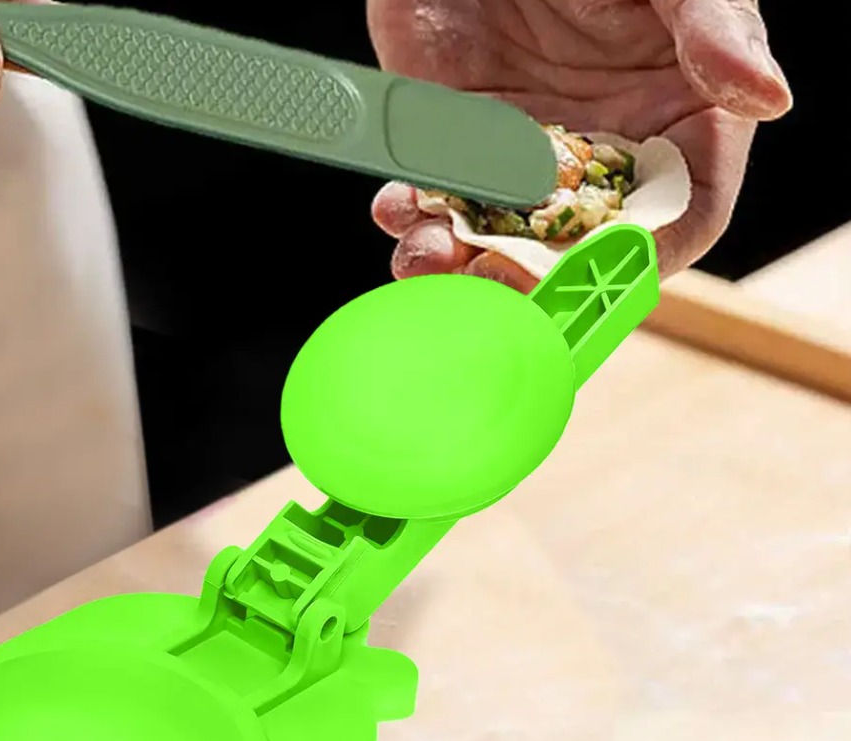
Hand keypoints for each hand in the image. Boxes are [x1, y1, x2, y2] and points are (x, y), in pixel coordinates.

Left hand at [367, 0, 791, 289]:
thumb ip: (716, 31)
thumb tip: (770, 97)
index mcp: (677, 125)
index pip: (675, 221)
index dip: (635, 260)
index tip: (585, 275)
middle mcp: (601, 156)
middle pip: (576, 251)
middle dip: (529, 278)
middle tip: (487, 281)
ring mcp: (524, 157)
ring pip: (498, 241)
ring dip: (458, 261)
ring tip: (429, 256)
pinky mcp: (456, 144)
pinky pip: (437, 202)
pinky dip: (413, 218)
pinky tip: (399, 209)